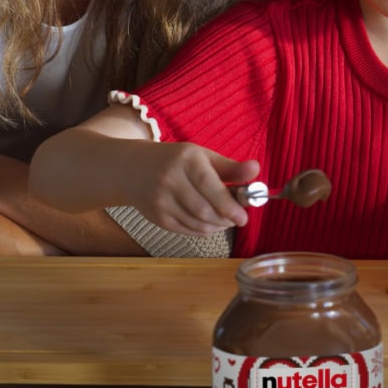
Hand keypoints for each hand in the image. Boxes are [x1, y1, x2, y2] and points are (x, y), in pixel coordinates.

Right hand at [130, 144, 256, 236]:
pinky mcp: (156, 217)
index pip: (210, 187)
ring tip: (224, 220)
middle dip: (225, 219)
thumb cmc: (174, 161)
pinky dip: (203, 230)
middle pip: (204, 210)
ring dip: (216, 226)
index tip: (243, 217)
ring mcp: (160, 200)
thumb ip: (230, 167)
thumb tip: (256, 170)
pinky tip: (209, 223)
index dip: (229, 205)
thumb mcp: (201, 157)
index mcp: (185, 160)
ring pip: (196, 223)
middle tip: (236, 218)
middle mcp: (169, 179)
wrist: (131, 169)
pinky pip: (186, 230)